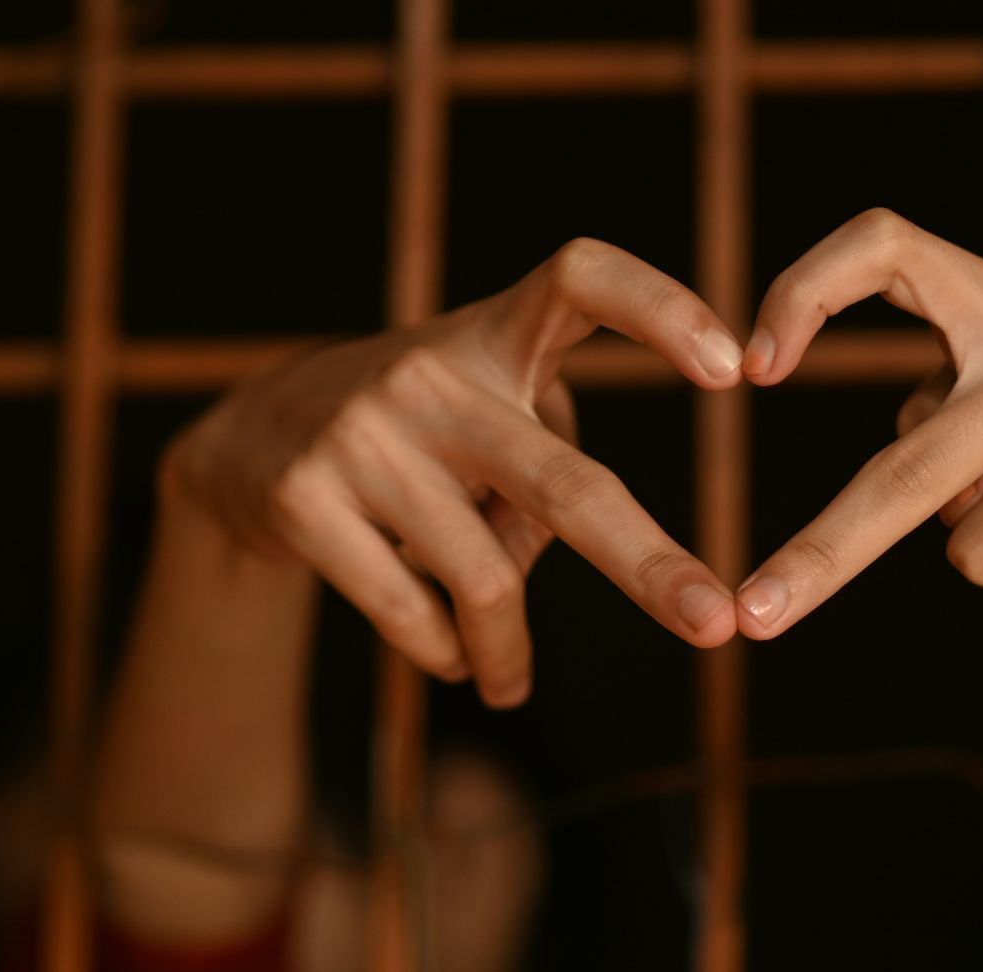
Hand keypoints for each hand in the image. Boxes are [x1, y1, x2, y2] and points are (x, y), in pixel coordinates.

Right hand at [166, 239, 744, 706]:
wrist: (246, 442)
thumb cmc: (416, 435)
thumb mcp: (484, 420)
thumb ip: (551, 475)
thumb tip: (598, 562)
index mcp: (491, 336)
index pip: (581, 278)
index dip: (661, 309)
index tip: (736, 372)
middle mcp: (431, 372)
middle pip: (564, 483)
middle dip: (650, 566)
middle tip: (715, 628)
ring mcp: (362, 434)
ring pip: (485, 576)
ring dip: (509, 648)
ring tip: (511, 682)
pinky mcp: (301, 497)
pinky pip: (412, 613)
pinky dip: (448, 653)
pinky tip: (452, 659)